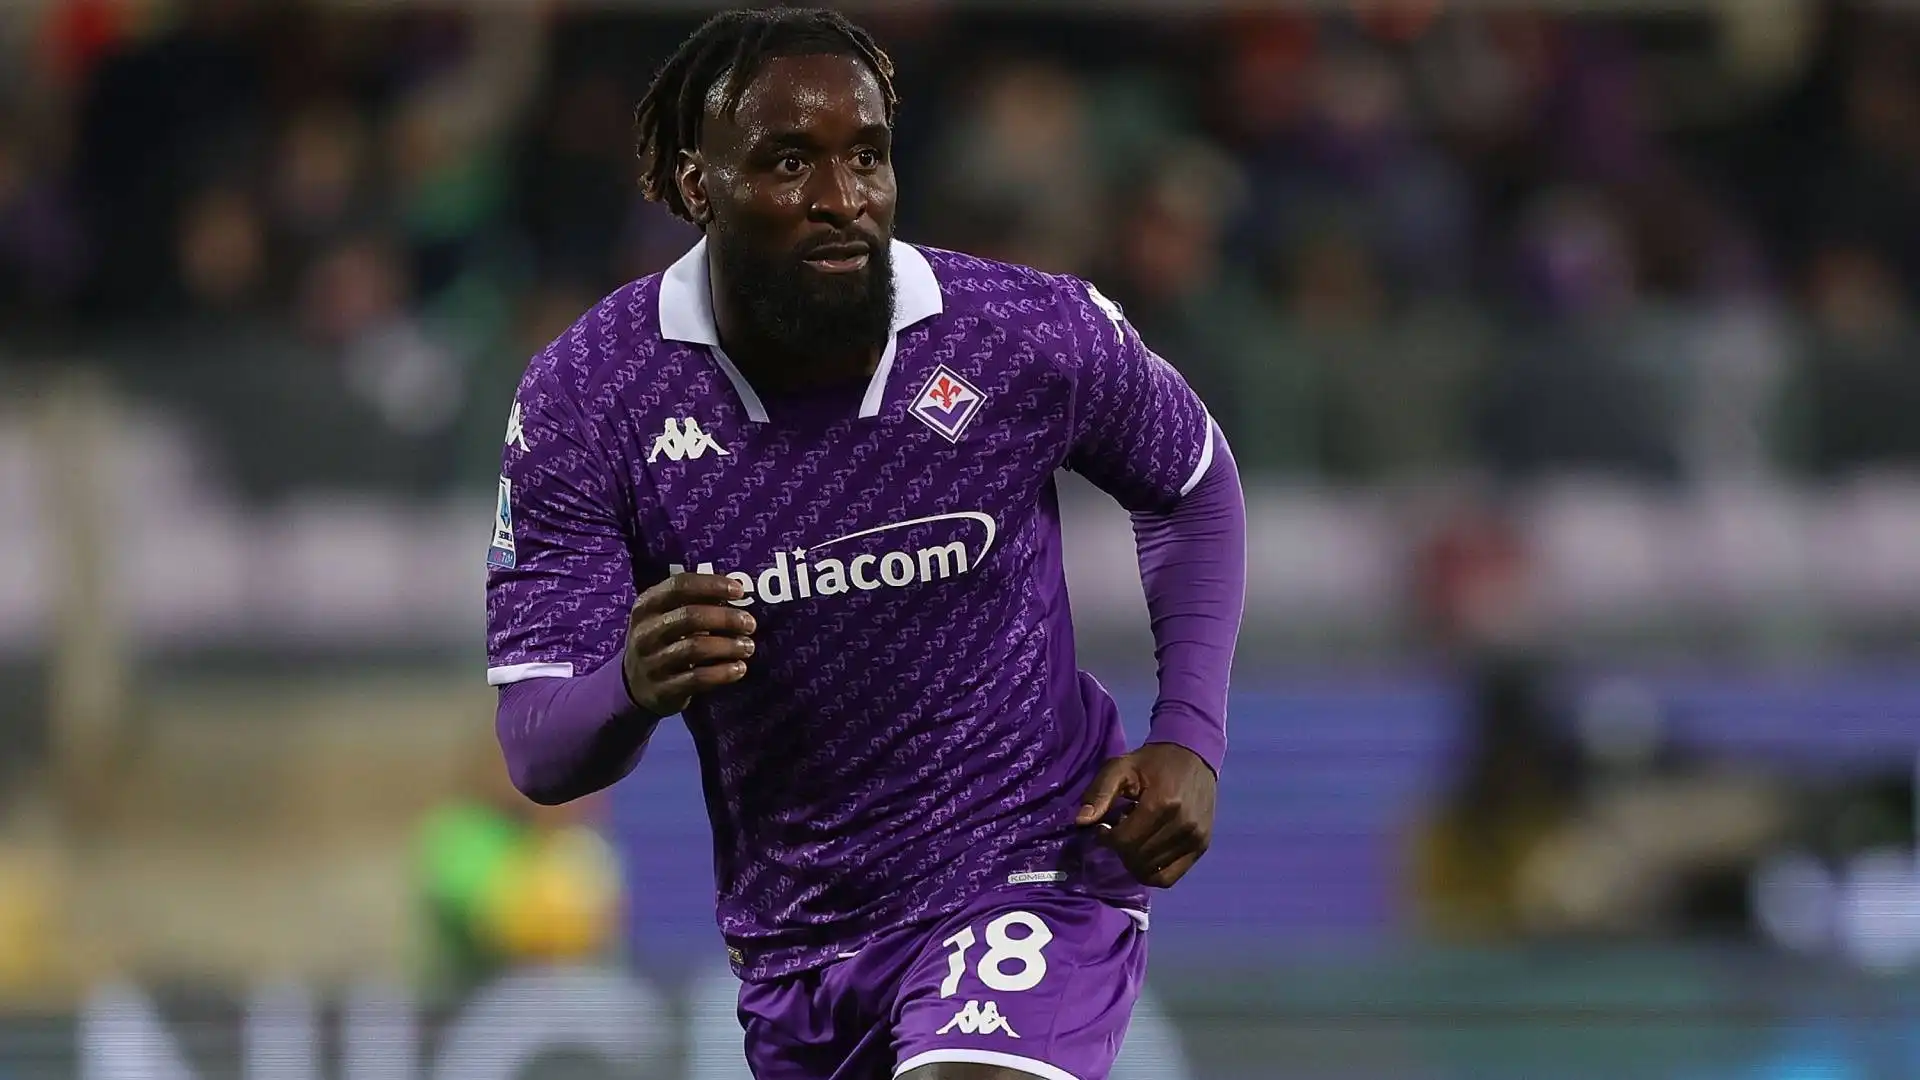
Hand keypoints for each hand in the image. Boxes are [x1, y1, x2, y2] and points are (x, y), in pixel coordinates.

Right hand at [621, 572, 755, 715]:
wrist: (635, 685)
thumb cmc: (662, 641)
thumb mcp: (666, 617)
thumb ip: (695, 603)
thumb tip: (737, 592)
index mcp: (646, 606)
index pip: (679, 586)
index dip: (712, 585)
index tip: (740, 591)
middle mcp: (645, 632)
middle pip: (689, 616)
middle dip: (726, 618)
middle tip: (750, 623)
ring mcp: (651, 662)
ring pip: (695, 648)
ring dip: (728, 646)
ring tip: (748, 646)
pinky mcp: (662, 689)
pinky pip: (697, 678)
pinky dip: (722, 673)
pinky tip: (739, 668)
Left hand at [1076, 743, 1216, 887]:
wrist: (1194, 755)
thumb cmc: (1153, 761)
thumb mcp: (1121, 767)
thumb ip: (1100, 793)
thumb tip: (1081, 821)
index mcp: (1162, 803)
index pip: (1125, 841)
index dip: (1107, 838)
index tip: (1104, 826)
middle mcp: (1183, 825)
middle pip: (1137, 858)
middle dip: (1120, 849)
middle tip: (1118, 832)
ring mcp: (1195, 838)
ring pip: (1151, 871)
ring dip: (1134, 860)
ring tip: (1135, 838)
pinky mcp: (1202, 846)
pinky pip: (1170, 877)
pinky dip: (1152, 872)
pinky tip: (1146, 853)